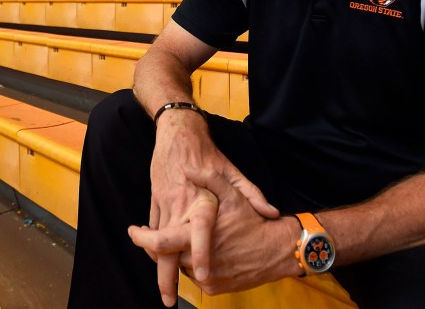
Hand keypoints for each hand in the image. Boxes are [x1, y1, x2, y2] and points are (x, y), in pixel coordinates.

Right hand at [129, 110, 278, 305]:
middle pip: (168, 246)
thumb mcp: (232, 171)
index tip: (204, 276)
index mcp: (201, 200)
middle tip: (169, 301)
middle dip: (166, 276)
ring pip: (157, 241)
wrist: (178, 133)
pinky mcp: (156, 200)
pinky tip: (159, 260)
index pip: (200, 232)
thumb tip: (270, 212)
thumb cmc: (207, 153)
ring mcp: (165, 203)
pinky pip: (153, 228)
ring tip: (164, 291)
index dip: (202, 255)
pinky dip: (154, 246)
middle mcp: (181, 205)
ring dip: (158, 265)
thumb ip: (252, 193)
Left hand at [131, 167, 295, 297]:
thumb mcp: (232, 193)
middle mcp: (198, 263)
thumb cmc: (253, 221)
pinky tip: (194, 250)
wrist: (277, 250)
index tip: (133, 231)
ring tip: (176, 238)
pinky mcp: (215, 288)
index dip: (142, 238)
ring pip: (180, 267)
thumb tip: (189, 168)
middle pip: (166, 258)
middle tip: (149, 236)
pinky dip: (190, 264)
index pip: (159, 243)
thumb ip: (208, 179)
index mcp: (197, 238)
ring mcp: (207, 279)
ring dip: (176, 255)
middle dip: (156, 248)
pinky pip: (194, 277)